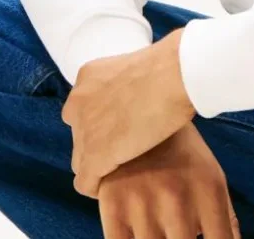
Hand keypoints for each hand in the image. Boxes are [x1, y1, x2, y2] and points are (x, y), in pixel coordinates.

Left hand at [62, 28, 195, 198]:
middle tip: (126, 146)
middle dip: (98, 141)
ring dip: (99, 165)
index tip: (121, 126)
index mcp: (88, 77)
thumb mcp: (137, 68)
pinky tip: (115, 187)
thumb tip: (140, 96)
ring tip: (123, 168)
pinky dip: (97, 187)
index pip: (83, 108)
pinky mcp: (95, 155)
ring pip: (81, 160)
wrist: (175, 74)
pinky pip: (85, 182)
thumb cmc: (171, 66)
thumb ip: (127, 84)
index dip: (101, 120)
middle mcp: (79, 102)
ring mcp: (85, 129)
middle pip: (80, 134)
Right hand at [97, 122, 240, 238]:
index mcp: (209, 191)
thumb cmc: (181, 151)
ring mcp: (144, 204)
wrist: (139, 106)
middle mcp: (178, 199)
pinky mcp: (113, 205)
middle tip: (178, 232)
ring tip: (160, 230)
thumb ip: (225, 217)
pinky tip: (137, 233)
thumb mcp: (211, 177)